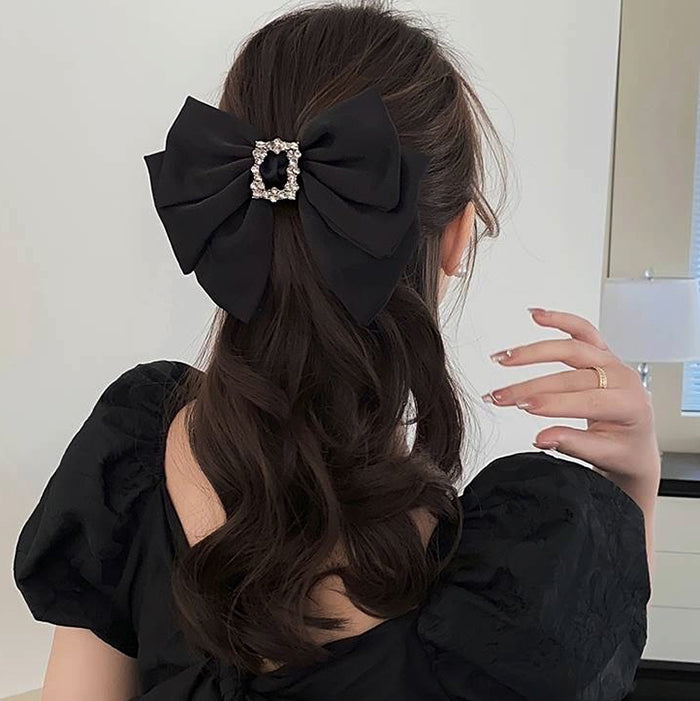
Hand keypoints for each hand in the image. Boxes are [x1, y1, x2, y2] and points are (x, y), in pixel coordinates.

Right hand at [483, 308, 660, 482]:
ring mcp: (611, 362)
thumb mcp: (604, 455)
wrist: (636, 442)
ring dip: (533, 351)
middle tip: (502, 395)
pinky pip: (582, 330)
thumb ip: (573, 444)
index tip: (524, 406)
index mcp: (631, 404)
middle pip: (570, 375)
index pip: (587, 400)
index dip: (553, 402)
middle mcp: (622, 377)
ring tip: (504, 358)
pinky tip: (536, 315)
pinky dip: (559, 319)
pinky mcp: (601, 353)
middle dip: (530, 386)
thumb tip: (542, 438)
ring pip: (571, 347)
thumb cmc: (622, 450)